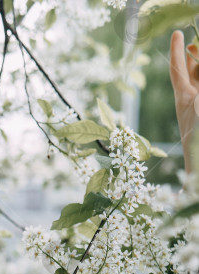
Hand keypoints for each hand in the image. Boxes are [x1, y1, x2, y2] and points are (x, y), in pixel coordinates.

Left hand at [170, 30, 198, 171]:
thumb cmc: (197, 138)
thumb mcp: (198, 104)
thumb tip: (198, 58)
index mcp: (184, 98)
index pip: (178, 69)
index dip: (177, 50)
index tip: (177, 33)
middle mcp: (192, 103)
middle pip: (192, 74)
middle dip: (194, 58)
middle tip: (194, 42)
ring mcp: (198, 110)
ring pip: (198, 84)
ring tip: (198, 56)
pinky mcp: (197, 117)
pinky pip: (197, 94)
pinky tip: (198, 86)